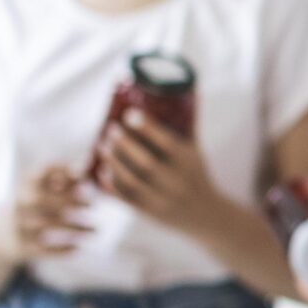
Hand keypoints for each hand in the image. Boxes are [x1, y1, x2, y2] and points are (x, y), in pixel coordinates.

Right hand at [7, 165, 91, 256]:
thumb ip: (74, 181)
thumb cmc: (40, 207)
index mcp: (29, 183)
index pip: (42, 172)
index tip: (82, 175)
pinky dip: (61, 249)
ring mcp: (18, 224)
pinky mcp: (21, 246)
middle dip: (69, 199)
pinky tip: (79, 248)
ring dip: (73, 227)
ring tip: (96, 230)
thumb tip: (104, 172)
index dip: (62, 171)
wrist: (4, 236)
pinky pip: (42, 248)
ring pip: (44, 224)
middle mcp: (20, 202)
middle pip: (42, 198)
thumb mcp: (48, 190)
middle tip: (94, 203)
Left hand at [97, 111, 223, 235]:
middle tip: (110, 129)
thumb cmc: (196, 175)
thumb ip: (185, 129)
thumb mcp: (196, 153)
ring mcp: (162, 198)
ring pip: (131, 180)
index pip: (167, 144)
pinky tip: (102, 172)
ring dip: (112, 161)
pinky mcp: (149, 212)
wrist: (206, 214)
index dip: (147, 128)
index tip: (130, 115)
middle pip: (144, 162)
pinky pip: (125, 198)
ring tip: (102, 146)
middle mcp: (176, 182)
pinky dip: (110, 184)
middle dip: (123, 144)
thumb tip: (181, 93)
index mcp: (189, 163)